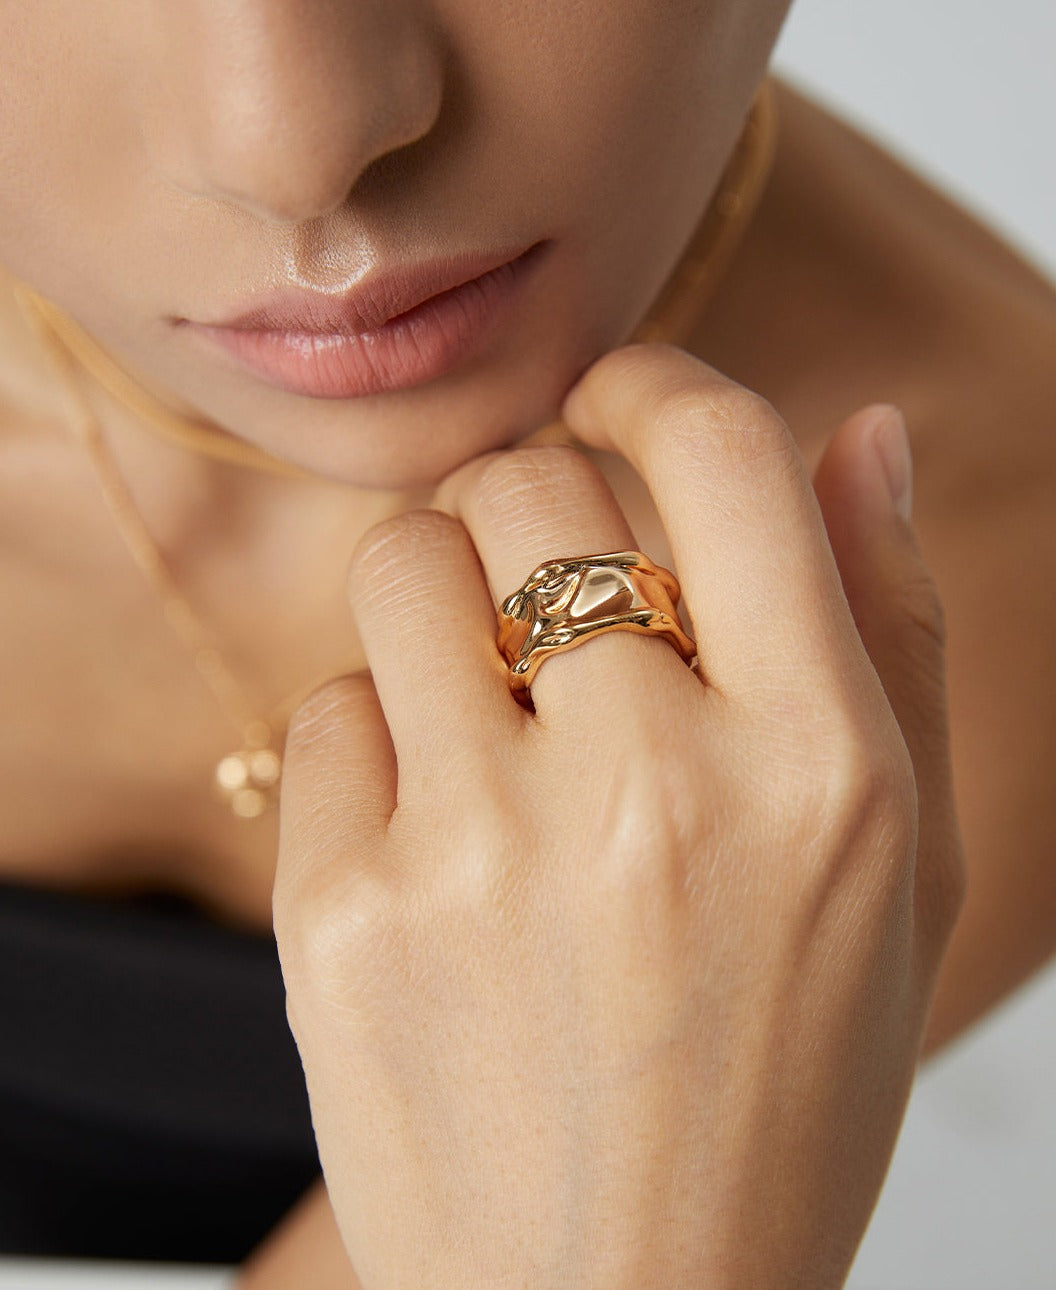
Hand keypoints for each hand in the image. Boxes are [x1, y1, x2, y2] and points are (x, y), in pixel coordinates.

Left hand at [273, 345, 964, 1289]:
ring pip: (405, 560)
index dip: (655, 380)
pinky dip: (377, 734)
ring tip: (484, 686)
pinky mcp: (344, 915)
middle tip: (548, 574)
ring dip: (440, 585)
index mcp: (820, 768)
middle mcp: (652, 791)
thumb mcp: (907, 869)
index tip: (619, 394)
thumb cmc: (780, 1082)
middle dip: (537, 493)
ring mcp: (480, 852)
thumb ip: (894, 628)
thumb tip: (862, 427)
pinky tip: (434, 829)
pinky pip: (329, 706)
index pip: (718, 452)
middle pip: (534, 479)